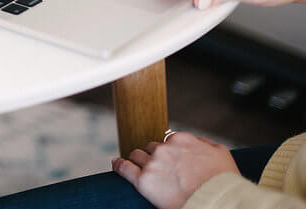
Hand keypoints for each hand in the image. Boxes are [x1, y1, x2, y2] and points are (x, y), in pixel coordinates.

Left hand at [113, 132, 238, 208]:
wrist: (219, 203)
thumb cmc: (225, 183)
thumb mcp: (222, 155)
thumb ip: (206, 144)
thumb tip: (197, 141)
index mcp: (182, 140)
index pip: (167, 141)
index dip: (168, 151)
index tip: (169, 159)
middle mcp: (165, 149)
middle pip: (151, 148)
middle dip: (154, 156)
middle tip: (159, 168)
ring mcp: (153, 164)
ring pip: (137, 155)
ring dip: (138, 161)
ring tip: (139, 168)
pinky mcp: (144, 181)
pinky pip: (124, 167)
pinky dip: (119, 165)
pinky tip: (117, 164)